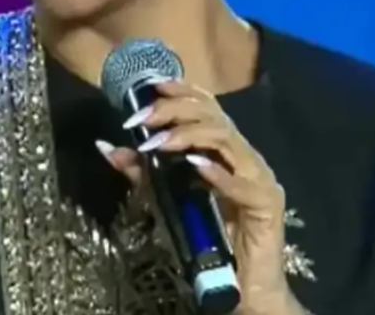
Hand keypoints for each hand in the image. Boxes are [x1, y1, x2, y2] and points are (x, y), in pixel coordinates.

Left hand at [97, 80, 300, 314]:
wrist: (243, 287)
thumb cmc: (210, 242)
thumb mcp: (167, 200)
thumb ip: (142, 174)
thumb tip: (107, 146)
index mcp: (227, 152)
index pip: (208, 108)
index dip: (181, 91)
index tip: (150, 87)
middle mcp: (246, 158)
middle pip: (214, 117)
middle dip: (175, 111)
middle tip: (141, 118)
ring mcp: (260, 178)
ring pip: (227, 140)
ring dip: (188, 136)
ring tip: (158, 143)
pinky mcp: (267, 203)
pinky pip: (242, 183)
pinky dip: (217, 172)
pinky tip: (194, 165)